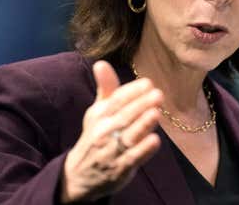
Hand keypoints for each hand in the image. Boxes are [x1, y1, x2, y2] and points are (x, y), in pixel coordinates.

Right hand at [59, 61, 163, 202]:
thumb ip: (105, 88)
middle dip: (140, 105)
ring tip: (156, 113)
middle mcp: (104, 131)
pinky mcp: (119, 169)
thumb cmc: (96, 136)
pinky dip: (143, 150)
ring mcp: (111, 151)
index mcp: (99, 115)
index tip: (148, 83)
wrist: (79, 175)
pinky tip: (155, 141)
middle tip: (158, 94)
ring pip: (128, 136)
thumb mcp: (97, 111)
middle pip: (124, 116)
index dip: (131, 92)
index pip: (116, 101)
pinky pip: (132, 158)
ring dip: (142, 125)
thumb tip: (101, 62)